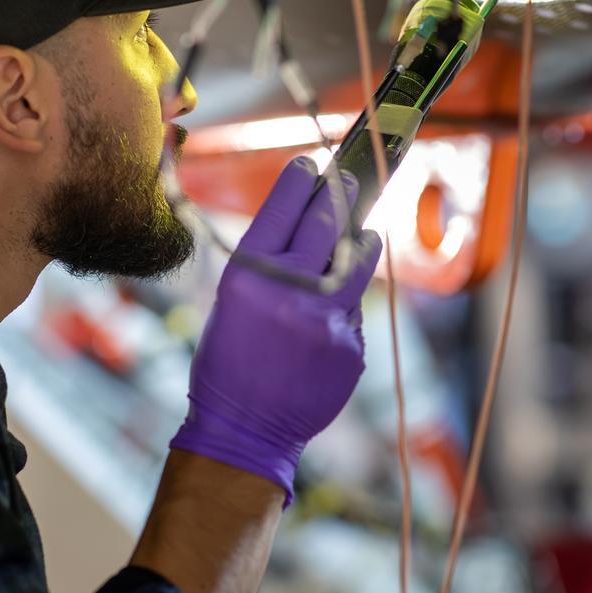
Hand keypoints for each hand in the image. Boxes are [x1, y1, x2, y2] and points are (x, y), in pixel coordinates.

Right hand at [170, 156, 381, 504]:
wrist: (245, 429)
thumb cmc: (227, 361)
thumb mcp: (232, 301)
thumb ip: (269, 264)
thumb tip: (308, 224)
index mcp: (249, 276)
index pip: (282, 208)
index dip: (300, 180)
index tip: (310, 163)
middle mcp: (290, 290)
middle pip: (326, 223)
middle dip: (340, 194)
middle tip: (348, 179)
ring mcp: (325, 318)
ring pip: (356, 261)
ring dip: (361, 240)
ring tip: (364, 231)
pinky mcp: (350, 346)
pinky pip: (354, 310)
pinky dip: (346, 305)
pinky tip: (329, 317)